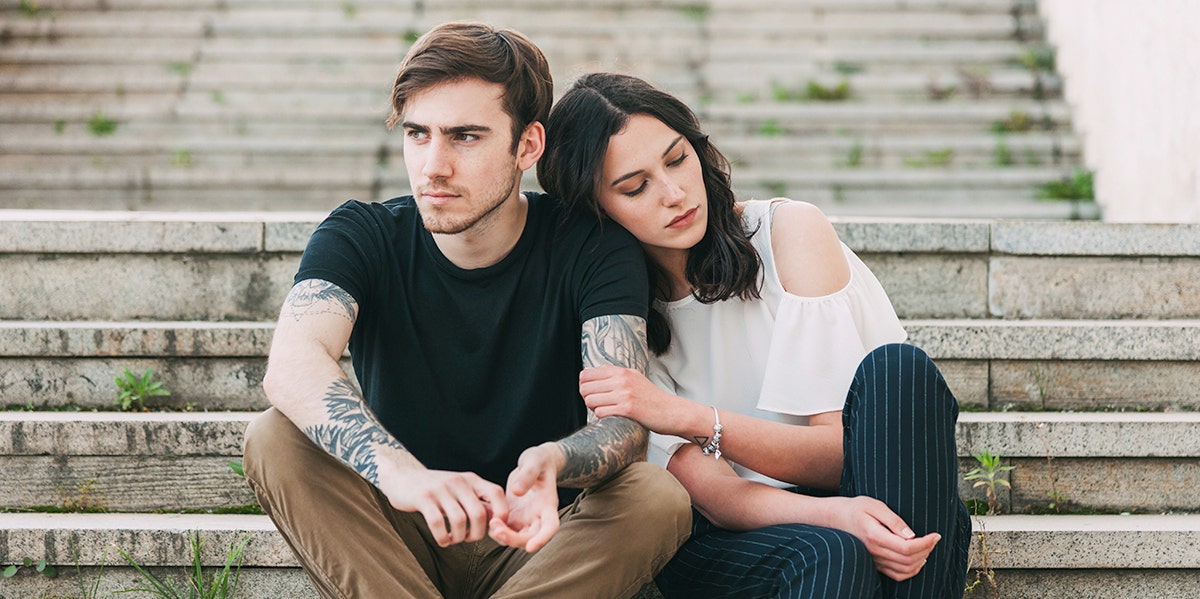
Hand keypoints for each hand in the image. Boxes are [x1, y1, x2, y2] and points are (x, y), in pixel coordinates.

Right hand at [377, 467, 507, 547]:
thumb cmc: (436, 491)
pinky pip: (438, 523)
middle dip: (477, 534)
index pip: (496, 493)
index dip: (501, 513)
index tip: (494, 529)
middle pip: (479, 513)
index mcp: (471, 479)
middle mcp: (458, 482)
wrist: (401, 478)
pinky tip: (442, 540)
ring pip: (459, 521)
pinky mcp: (423, 498)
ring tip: (453, 539)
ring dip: (459, 538)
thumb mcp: (459, 490)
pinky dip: (443, 538)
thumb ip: (477, 502)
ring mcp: (440, 489)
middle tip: (468, 538)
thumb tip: (498, 522)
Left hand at [489, 443, 561, 551]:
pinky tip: (487, 519)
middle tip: (496, 529)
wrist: (535, 462)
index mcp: (548, 504)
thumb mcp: (534, 461)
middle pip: (530, 538)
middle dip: (514, 539)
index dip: (542, 539)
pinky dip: (496, 530)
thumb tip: (516, 491)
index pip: (550, 527)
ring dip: (503, 537)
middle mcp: (539, 516)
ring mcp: (526, 518)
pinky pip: (505, 530)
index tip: (530, 548)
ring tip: (491, 523)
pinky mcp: (514, 517)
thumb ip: (527, 474)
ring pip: (516, 538)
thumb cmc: (538, 460)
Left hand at [579, 365, 685, 433]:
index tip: (593, 394)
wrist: (672, 412)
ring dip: (594, 408)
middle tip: (598, 405)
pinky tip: (612, 417)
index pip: (586, 374)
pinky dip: (602, 416)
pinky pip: (600, 412)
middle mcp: (622, 380)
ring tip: (605, 411)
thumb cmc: (652, 398)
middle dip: (587, 398)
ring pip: (590, 400)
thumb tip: (595, 372)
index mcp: (621, 371)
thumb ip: (616, 374)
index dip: (585, 386)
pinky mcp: (628, 409)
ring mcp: (624, 394)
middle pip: (584, 388)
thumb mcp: (635, 378)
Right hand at [827, 496, 939, 580]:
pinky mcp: (875, 564)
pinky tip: (918, 559)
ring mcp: (874, 560)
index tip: (936, 534)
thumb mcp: (875, 505)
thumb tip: (912, 535)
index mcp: (875, 536)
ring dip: (922, 560)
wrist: (836, 518)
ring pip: (905, 570)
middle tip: (934, 538)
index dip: (926, 543)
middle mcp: (875, 552)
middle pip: (909, 559)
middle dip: (927, 550)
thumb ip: (894, 520)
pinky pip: (898, 575)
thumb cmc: (856, 508)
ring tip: (928, 546)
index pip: (907, 547)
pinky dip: (912, 570)